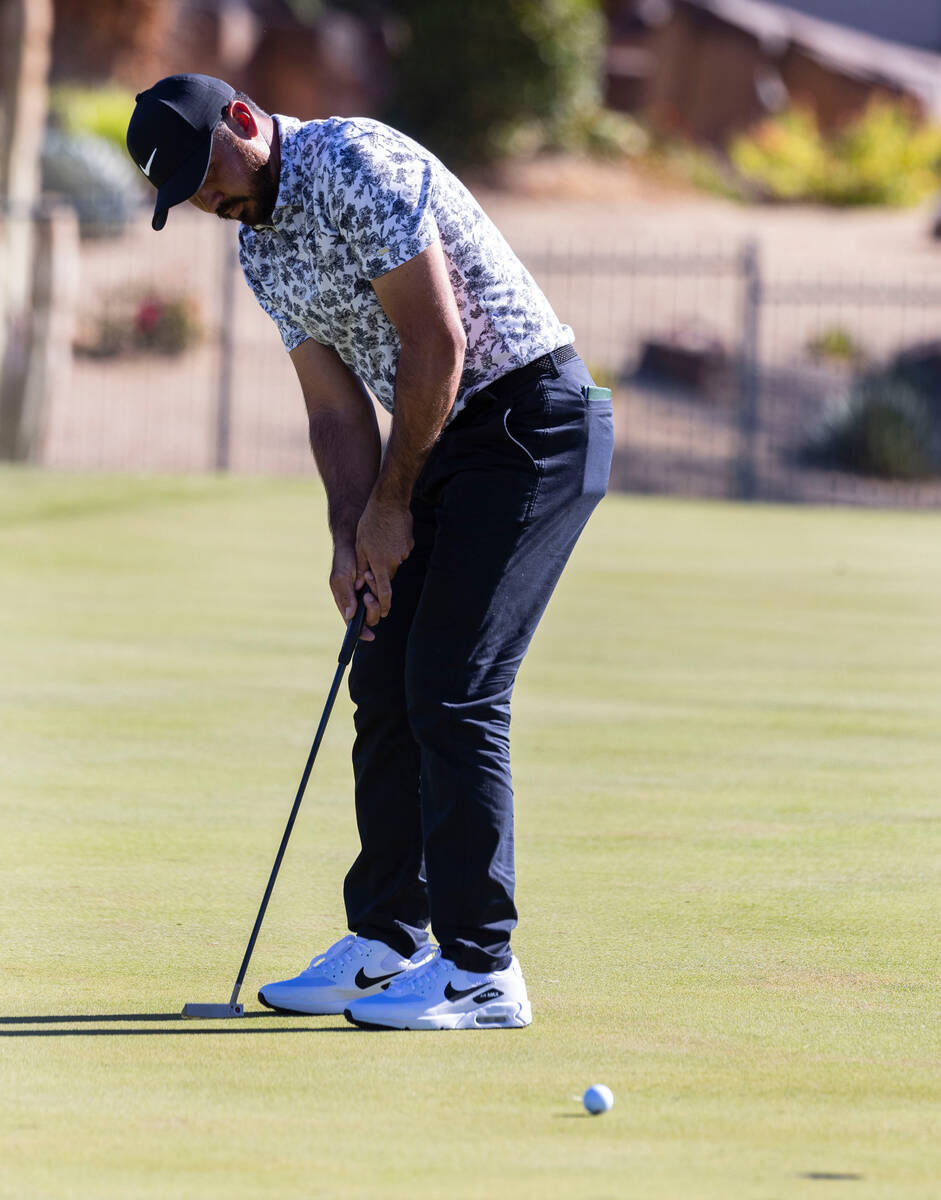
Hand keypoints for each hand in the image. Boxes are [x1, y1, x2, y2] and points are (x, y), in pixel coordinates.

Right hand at [329, 540, 376, 641]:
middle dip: (371, 609)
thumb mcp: (341, 577)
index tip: (370, 636)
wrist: (353, 541)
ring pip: (377, 607)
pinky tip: (373, 575)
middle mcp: (356, 601)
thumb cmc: (344, 560)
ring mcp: (365, 593)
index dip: (361, 632)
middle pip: (368, 618)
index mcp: (344, 602)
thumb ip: (346, 597)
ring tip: (369, 579)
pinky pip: (382, 594)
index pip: (352, 624)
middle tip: (368, 596)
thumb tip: (350, 616)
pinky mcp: (375, 585)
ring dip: (376, 596)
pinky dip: (379, 587)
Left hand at [355, 494, 413, 621]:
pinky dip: (393, 548)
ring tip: (378, 539)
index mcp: (380, 564)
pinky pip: (400, 551)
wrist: (389, 502)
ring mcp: (404, 552)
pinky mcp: (409, 544)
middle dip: (379, 574)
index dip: (383, 605)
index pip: (384, 592)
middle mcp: (394, 561)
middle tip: (371, 560)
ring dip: (385, 558)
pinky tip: (387, 534)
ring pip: (393, 563)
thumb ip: (361, 567)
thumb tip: (359, 585)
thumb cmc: (370, 523)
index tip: (383, 614)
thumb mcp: (360, 546)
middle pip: (387, 577)